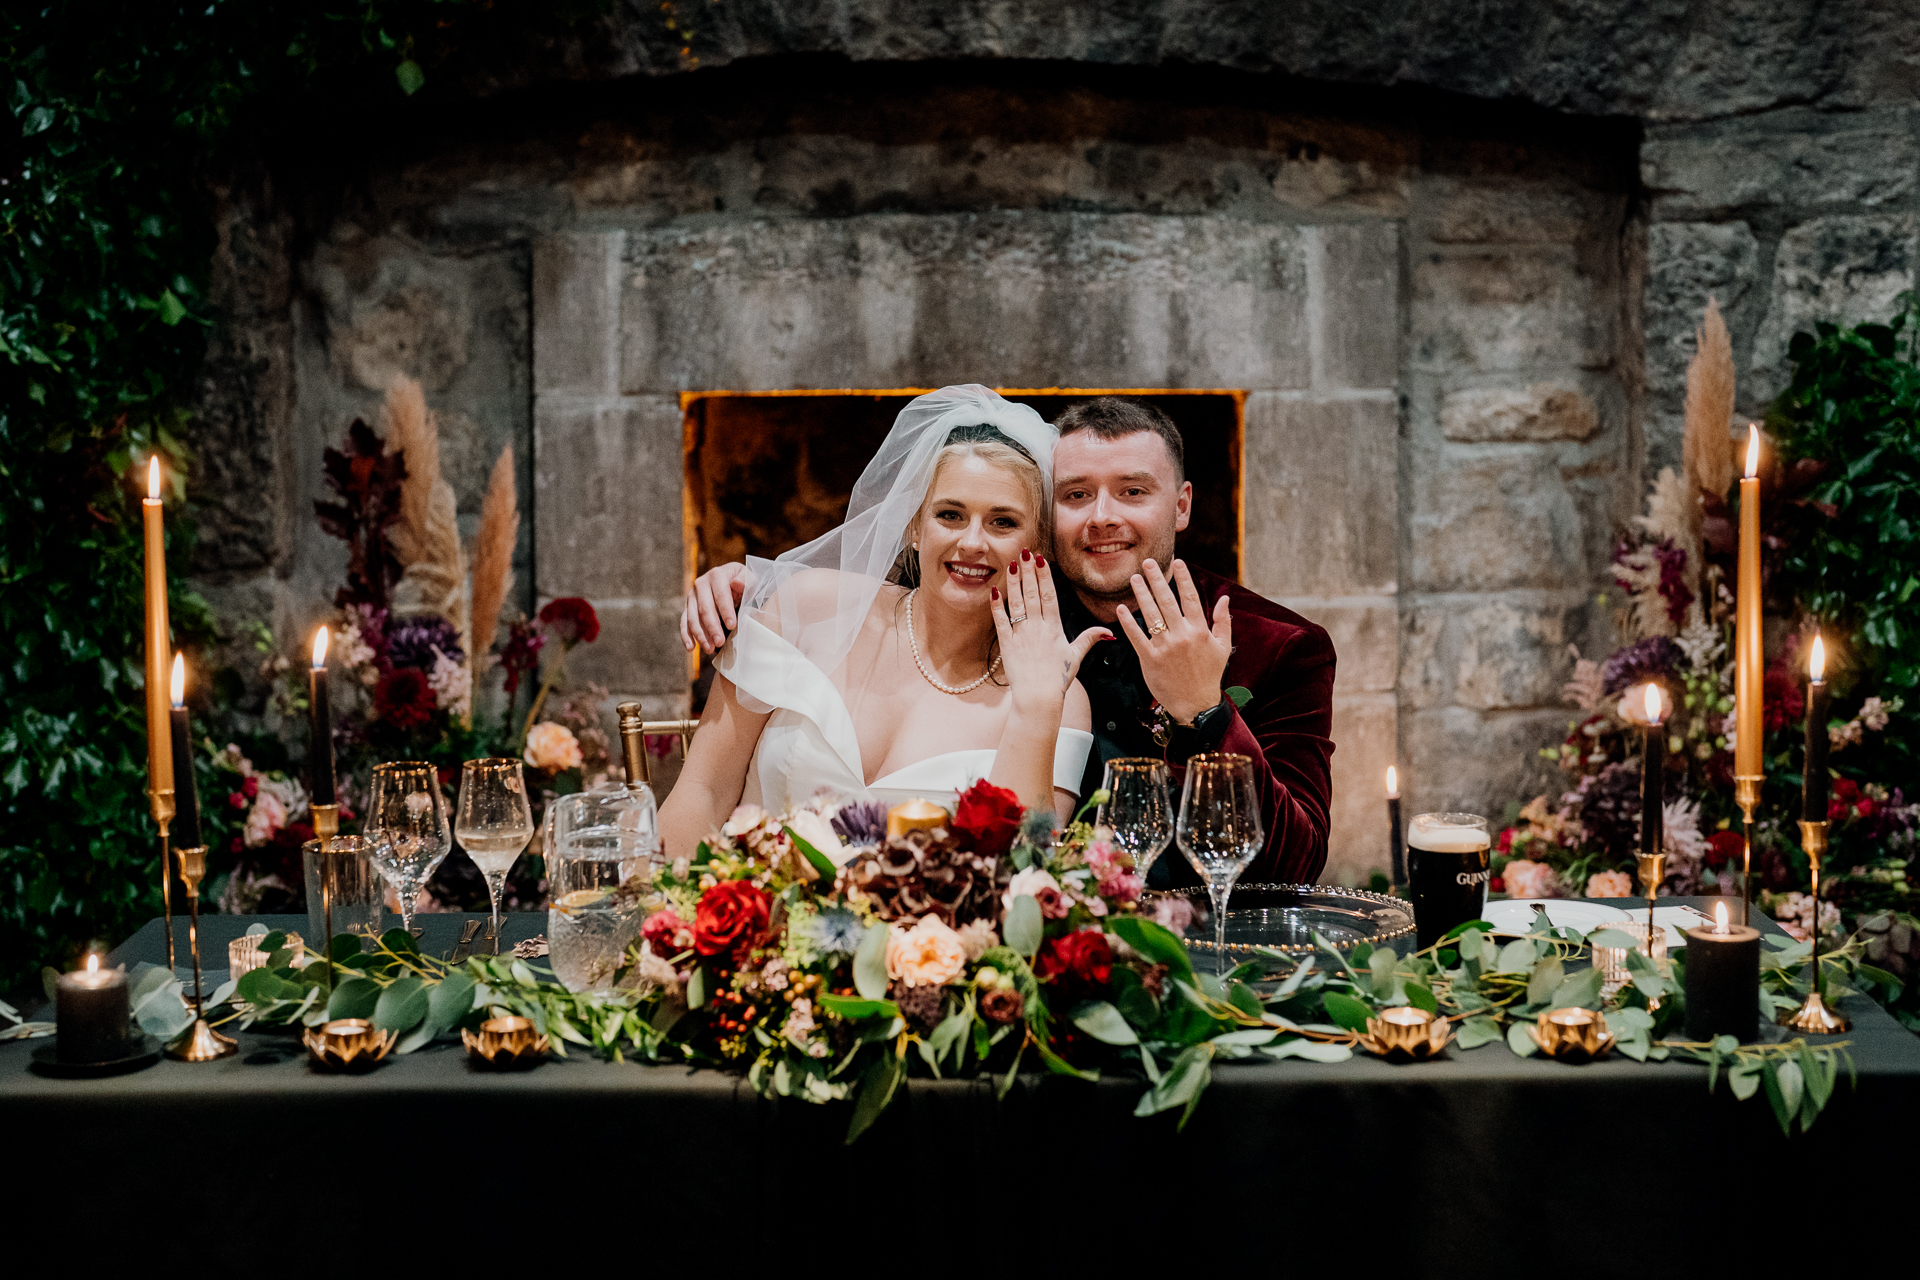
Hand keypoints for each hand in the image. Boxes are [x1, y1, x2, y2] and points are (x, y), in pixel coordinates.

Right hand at [679, 562, 753, 653]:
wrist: (734, 584)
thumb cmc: (745, 586)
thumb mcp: (751, 581)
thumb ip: (747, 582)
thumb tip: (736, 583)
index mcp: (717, 575)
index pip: (720, 595)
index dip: (726, 610)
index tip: (732, 626)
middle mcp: (700, 583)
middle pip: (704, 608)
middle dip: (712, 627)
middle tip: (720, 642)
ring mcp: (692, 596)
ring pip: (693, 617)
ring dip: (700, 635)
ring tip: (709, 649)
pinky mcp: (688, 607)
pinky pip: (684, 622)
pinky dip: (686, 636)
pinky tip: (691, 648)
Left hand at [990, 550, 1109, 710]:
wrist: (1038, 697)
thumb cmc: (1057, 678)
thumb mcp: (1075, 657)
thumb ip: (1089, 639)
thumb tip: (1109, 631)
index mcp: (1054, 628)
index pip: (1049, 596)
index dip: (1045, 576)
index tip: (1042, 559)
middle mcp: (1037, 628)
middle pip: (1033, 594)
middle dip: (1029, 571)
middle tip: (1025, 552)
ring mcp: (1021, 635)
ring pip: (1017, 603)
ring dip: (1015, 583)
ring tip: (1013, 564)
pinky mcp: (1006, 645)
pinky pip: (1001, 622)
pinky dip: (997, 606)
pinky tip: (995, 591)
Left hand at [1114, 558, 1231, 723]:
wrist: (1196, 705)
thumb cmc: (1209, 675)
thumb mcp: (1223, 647)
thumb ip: (1223, 621)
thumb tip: (1225, 598)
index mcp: (1199, 631)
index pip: (1190, 598)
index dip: (1184, 578)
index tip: (1178, 562)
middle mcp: (1182, 636)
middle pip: (1167, 602)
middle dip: (1157, 580)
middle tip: (1147, 562)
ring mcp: (1165, 648)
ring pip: (1150, 615)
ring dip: (1141, 595)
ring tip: (1134, 578)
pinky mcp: (1150, 660)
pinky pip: (1137, 637)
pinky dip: (1128, 623)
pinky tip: (1121, 609)